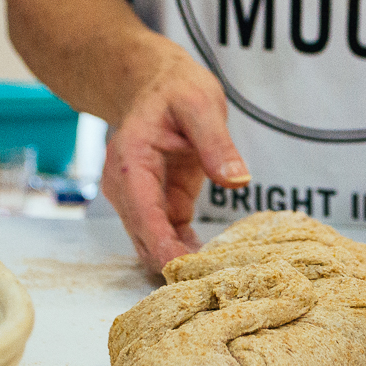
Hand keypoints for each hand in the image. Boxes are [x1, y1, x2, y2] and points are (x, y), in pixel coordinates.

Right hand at [100, 39, 249, 271]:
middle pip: (144, 239)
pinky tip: (214, 261)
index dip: (163, 247)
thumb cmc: (174, 89)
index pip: (143, 216)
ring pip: (154, 244)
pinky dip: (188, 251)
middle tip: (217, 281)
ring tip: (222, 276)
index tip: (188, 271)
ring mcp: (141, 199)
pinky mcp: (160, 204)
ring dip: (182, 262)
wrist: (156, 83)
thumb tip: (238, 180)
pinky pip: (169, 237)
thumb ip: (217, 143)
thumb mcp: (201, 105)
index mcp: (130, 162)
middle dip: (174, 263)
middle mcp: (127, 187)